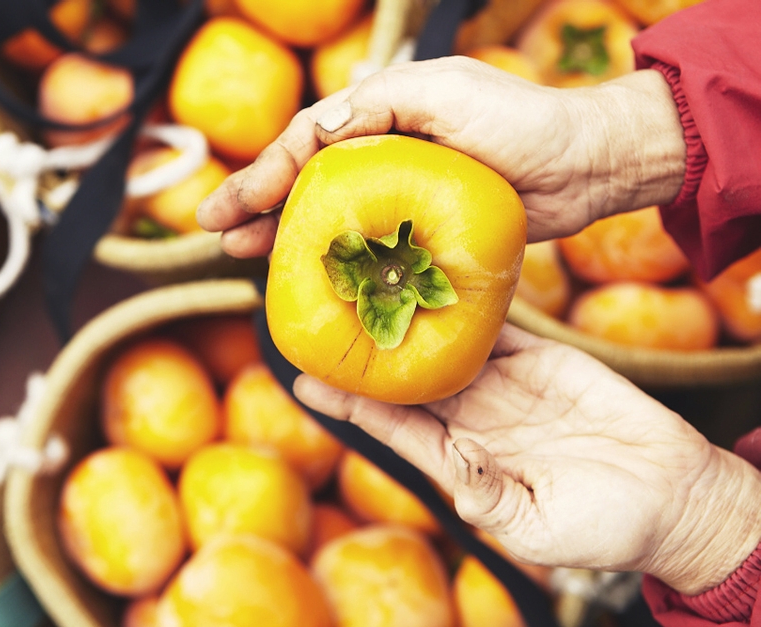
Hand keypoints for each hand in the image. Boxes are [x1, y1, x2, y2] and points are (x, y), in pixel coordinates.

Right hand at [197, 56, 685, 257]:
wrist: (585, 166)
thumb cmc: (521, 123)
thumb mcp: (446, 94)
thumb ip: (379, 103)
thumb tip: (315, 126)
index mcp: (381, 111)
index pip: (306, 141)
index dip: (262, 173)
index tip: (228, 208)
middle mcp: (383, 148)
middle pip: (305, 177)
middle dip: (256, 202)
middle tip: (216, 233)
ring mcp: (401, 190)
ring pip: (328, 211)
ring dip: (282, 230)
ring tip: (240, 253)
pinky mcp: (422, 227)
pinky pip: (365, 242)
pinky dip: (333, 256)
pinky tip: (308, 276)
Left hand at [293, 324, 760, 594]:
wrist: (673, 496)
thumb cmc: (605, 528)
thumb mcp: (539, 529)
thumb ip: (491, 501)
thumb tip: (453, 479)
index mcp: (464, 459)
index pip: (395, 425)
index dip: (351, 405)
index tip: (305, 382)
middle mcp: (475, 416)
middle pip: (408, 378)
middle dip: (367, 352)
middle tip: (323, 317)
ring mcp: (506, 383)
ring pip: (446, 345)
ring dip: (410, 318)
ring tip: (369, 284)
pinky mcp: (542, 357)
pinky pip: (500, 326)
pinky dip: (471, 307)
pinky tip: (437, 279)